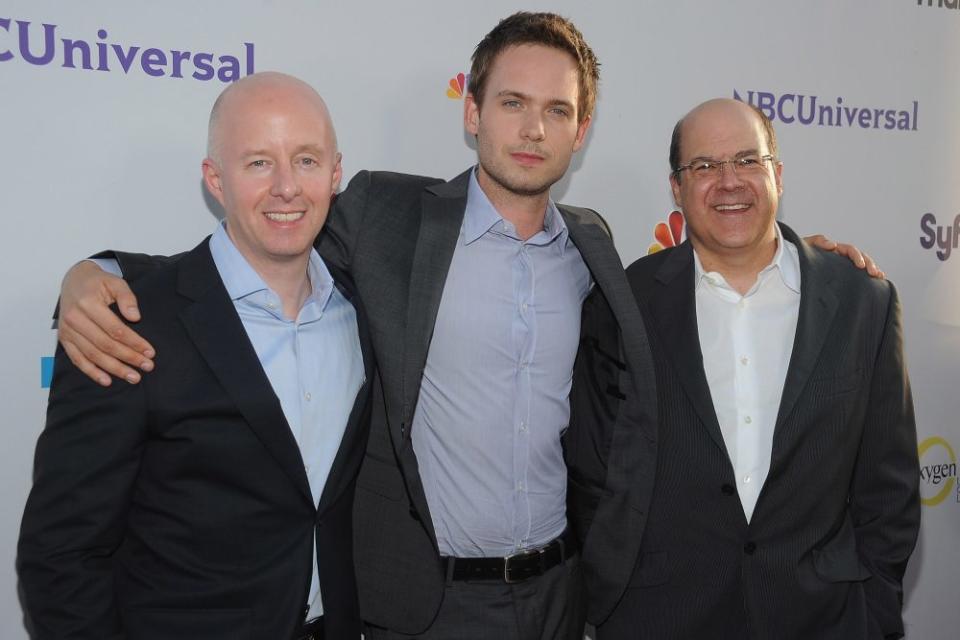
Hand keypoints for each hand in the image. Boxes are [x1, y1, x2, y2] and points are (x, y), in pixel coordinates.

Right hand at [58, 261, 154, 385]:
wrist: (73, 280)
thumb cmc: (97, 282)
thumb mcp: (115, 282)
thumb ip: (127, 297)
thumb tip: (135, 317)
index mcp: (88, 303)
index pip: (115, 329)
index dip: (134, 343)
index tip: (150, 352)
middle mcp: (75, 318)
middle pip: (105, 345)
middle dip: (128, 358)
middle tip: (147, 367)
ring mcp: (67, 330)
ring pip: (93, 355)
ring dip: (114, 369)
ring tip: (133, 377)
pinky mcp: (64, 339)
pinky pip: (77, 359)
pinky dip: (91, 372)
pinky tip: (107, 380)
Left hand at [804, 234, 884, 278]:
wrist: (790, 265)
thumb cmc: (797, 254)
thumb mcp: (805, 246)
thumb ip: (817, 241)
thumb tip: (832, 244)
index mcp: (833, 249)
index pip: (849, 250)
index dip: (856, 256)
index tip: (861, 266)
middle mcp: (840, 256)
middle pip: (859, 257)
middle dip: (868, 264)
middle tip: (873, 273)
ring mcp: (841, 266)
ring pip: (860, 265)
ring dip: (871, 269)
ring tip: (879, 276)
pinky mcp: (841, 275)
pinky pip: (856, 274)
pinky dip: (867, 277)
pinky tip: (876, 282)